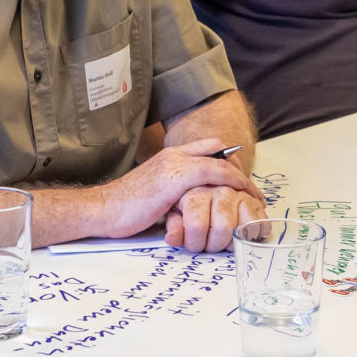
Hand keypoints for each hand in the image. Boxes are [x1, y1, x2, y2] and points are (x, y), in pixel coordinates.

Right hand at [103, 139, 259, 244]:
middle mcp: (173, 155)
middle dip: (237, 166)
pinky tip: (240, 197)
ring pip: (219, 163)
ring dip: (241, 179)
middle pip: (217, 149)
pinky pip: (213, 175)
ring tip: (254, 196)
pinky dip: (232, 184)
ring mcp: (175, 164)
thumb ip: (175, 192)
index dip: (227, 160)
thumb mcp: (155, 195)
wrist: (102, 209)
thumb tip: (192, 206)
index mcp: (168, 157)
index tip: (239, 179)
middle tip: (251, 188)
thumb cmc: (124, 208)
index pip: (206, 147)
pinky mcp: (175, 178)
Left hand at [167, 181, 263, 251]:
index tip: (194, 243)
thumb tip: (173, 238)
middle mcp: (220, 190)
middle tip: (208, 244)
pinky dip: (253, 234)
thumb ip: (174, 224)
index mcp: (196, 192)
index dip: (195, 242)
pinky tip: (241, 235)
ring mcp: (239, 193)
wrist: (204, 178)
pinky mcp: (253, 199)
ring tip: (224, 240)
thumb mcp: (172, 209)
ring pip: (242, 229)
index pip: (197, 226)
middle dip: (214, 245)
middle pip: (222, 229)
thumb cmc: (185, 197)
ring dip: (232, 242)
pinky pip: (259, 222)